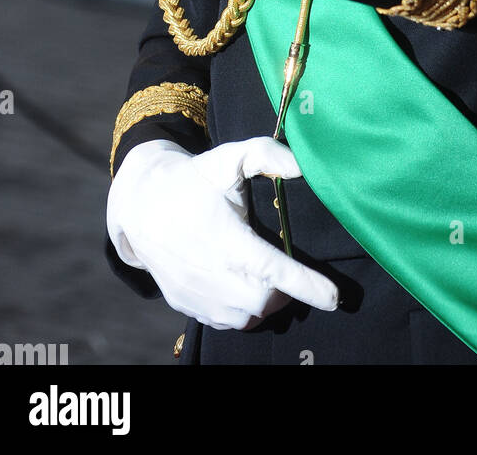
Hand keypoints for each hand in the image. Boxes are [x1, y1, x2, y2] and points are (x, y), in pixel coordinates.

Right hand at [107, 137, 338, 328]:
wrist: (141, 204)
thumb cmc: (192, 180)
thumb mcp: (228, 158)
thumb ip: (266, 155)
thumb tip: (302, 165)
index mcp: (227, 238)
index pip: (273, 270)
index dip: (307, 286)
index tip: (335, 298)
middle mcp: (212, 273)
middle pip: (264, 302)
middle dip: (285, 292)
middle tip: (289, 271)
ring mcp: (197, 294)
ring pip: (245, 317)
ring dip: (264, 303)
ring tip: (268, 279)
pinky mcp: (186, 304)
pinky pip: (224, 322)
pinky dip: (241, 312)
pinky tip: (243, 286)